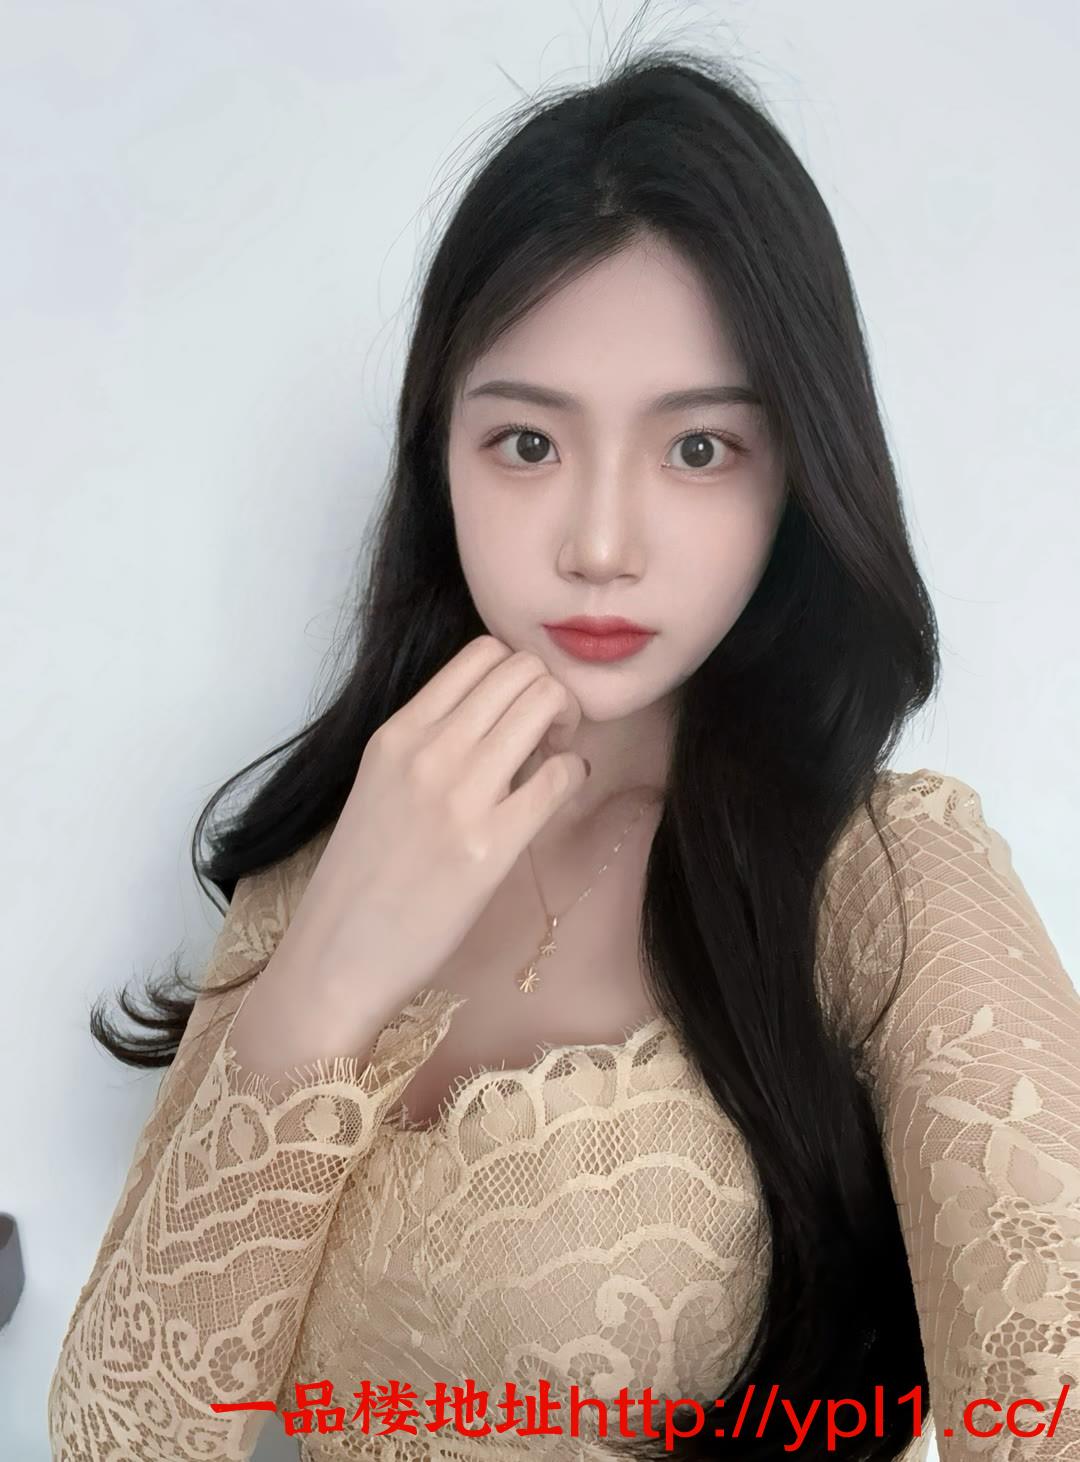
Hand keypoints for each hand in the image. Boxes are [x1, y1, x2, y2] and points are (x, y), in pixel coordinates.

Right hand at [281, 635, 587, 1002]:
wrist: (337, 956)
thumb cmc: (361, 877)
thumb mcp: (380, 784)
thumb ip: (430, 744)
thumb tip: (498, 721)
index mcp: (397, 733)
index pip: (483, 652)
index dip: (518, 673)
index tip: (518, 715)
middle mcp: (428, 750)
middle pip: (523, 670)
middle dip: (550, 693)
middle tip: (548, 738)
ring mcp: (460, 795)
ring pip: (545, 704)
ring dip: (567, 726)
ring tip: (551, 762)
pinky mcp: (492, 845)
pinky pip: (561, 776)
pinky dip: (574, 775)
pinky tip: (557, 795)